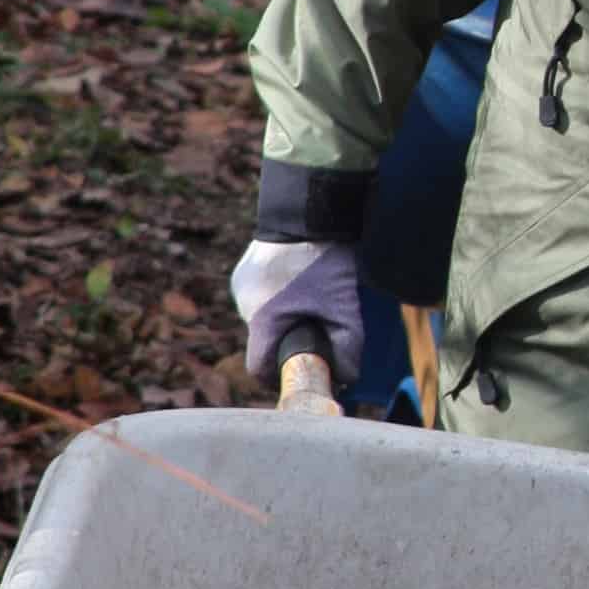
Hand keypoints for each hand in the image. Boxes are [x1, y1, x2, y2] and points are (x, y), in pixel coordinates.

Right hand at [229, 237, 365, 390]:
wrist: (308, 210)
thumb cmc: (324, 261)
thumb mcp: (344, 308)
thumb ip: (347, 349)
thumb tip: (346, 378)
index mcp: (261, 320)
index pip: (259, 368)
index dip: (280, 375)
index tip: (301, 368)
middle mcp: (244, 304)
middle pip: (265, 341)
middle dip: (289, 340)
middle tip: (318, 326)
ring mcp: (241, 285)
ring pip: (263, 318)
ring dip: (284, 317)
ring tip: (311, 298)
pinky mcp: (245, 270)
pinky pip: (261, 297)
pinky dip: (279, 298)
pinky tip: (298, 283)